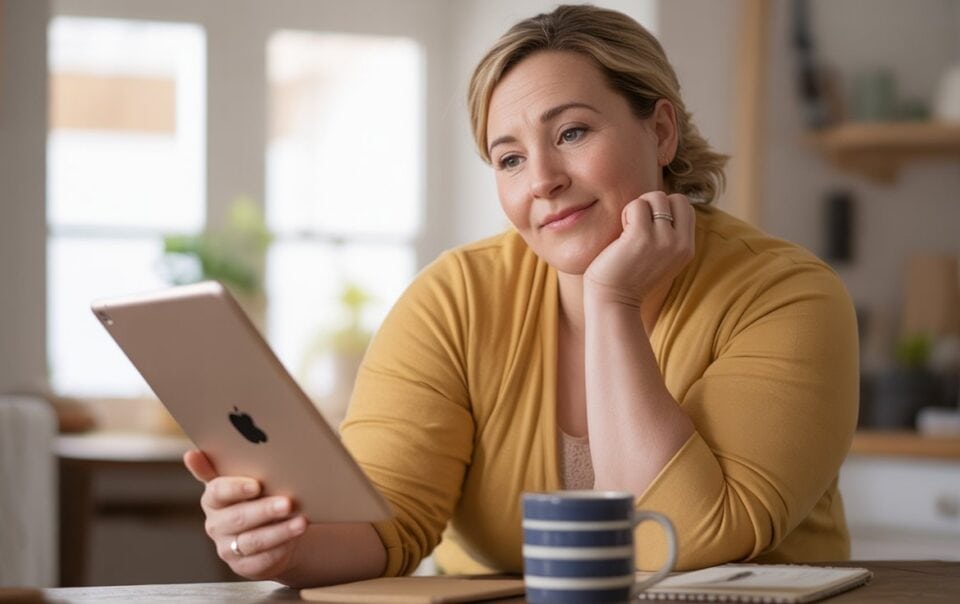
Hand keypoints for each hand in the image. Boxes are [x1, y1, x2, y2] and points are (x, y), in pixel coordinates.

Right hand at [184, 450, 307, 579]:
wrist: (270, 527)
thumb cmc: (257, 496)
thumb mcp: (243, 477)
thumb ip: (224, 463)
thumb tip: (193, 454)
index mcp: (213, 499)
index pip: (218, 492)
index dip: (236, 488)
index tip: (256, 485)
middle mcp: (216, 524)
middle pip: (238, 518)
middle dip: (265, 510)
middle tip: (287, 503)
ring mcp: (228, 547)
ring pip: (253, 541)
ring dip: (279, 531)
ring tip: (301, 521)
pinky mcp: (244, 566)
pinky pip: (262, 560)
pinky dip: (281, 548)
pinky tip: (295, 538)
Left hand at [583, 192, 694, 307]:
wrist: (614, 301)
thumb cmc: (629, 277)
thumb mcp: (661, 258)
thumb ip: (668, 235)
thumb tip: (662, 201)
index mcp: (687, 248)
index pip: (685, 207)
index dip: (665, 208)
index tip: (648, 225)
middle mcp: (679, 244)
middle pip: (675, 198)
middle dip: (654, 204)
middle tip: (638, 224)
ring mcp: (663, 240)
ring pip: (655, 197)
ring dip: (638, 207)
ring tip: (628, 229)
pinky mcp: (641, 237)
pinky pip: (636, 205)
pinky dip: (626, 213)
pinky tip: (620, 234)